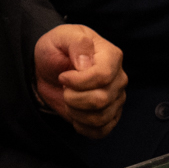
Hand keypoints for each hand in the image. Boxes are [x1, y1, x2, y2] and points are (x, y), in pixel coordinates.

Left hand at [34, 23, 126, 137]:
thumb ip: (76, 42)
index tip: (63, 76)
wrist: (49, 68)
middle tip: (64, 88)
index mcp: (111, 56)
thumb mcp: (61, 36)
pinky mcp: (110, 116)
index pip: (103, 76)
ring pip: (100, 117)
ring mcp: (116, 99)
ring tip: (68, 98)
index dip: (79, 81)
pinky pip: (101, 130)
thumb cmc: (57, 49)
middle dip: (73, 97)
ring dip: (75, 111)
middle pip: (102, 99)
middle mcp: (119, 79)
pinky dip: (82, 126)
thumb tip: (86, 63)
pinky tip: (74, 113)